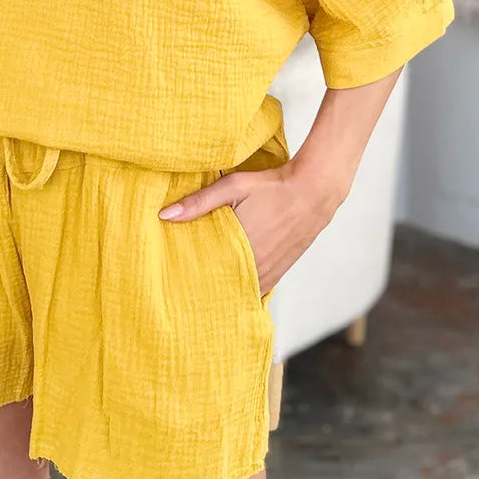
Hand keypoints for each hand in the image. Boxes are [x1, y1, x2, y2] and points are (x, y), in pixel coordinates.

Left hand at [157, 155, 343, 295]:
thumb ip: (199, 202)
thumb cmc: (271, 187)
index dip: (190, 278)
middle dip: (205, 286)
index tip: (173, 280)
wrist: (313, 192)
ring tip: (204, 290)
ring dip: (225, 289)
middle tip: (184, 287)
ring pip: (241, 290)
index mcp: (239, 248)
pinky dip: (244, 288)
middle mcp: (254, 266)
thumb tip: (164, 215)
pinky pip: (258, 289)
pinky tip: (232, 287)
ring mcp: (269, 272)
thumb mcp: (233, 187)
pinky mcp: (280, 271)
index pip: (207, 274)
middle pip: (222, 286)